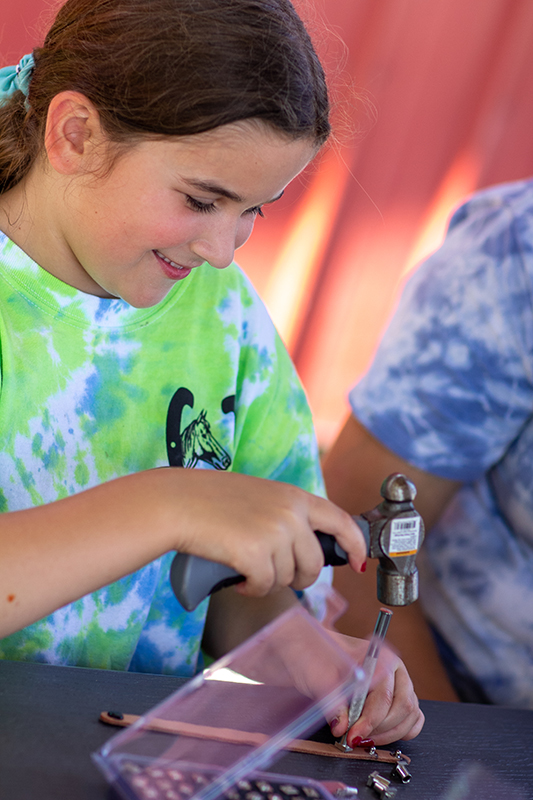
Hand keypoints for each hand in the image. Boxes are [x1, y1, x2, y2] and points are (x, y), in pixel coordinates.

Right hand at [164, 468, 366, 595]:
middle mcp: (291, 513)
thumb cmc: (211, 500)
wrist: (177, 503)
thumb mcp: (261, 496)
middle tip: (271, 572)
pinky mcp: (256, 554)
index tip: (358, 562)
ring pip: (288, 578)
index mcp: (294, 496)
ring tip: (244, 565)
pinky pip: (264, 587)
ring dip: (267, 580)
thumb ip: (287, 514)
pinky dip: (250, 588)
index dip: (354, 545)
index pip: (340, 521)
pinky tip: (236, 576)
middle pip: (313, 564)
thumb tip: (307, 546)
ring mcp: (275, 533)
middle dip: (297, 577)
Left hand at [327, 631, 424, 744]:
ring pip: (410, 715)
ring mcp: (402, 684)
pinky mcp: (404, 699)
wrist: (322, 657)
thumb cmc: (324, 660)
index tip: (354, 733)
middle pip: (402, 707)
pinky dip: (401, 732)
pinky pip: (414, 720)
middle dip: (378, 729)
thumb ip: (334, 702)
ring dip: (388, 734)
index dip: (370, 719)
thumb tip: (341, 726)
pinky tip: (380, 734)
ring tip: (364, 737)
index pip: (384, 694)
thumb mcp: (323, 676)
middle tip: (356, 738)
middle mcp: (395, 669)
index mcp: (381, 657)